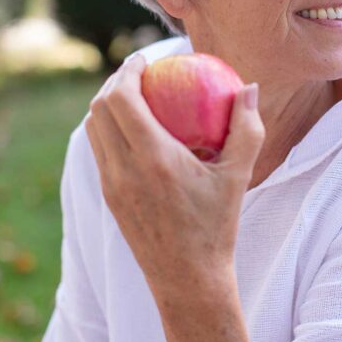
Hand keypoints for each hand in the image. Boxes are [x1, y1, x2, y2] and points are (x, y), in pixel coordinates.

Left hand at [83, 53, 264, 295]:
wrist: (188, 280)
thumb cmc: (217, 226)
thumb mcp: (238, 176)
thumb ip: (246, 127)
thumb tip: (248, 86)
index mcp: (153, 159)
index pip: (122, 99)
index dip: (126, 72)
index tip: (144, 61)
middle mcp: (124, 170)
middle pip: (99, 109)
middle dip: (112, 83)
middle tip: (137, 74)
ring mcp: (111, 186)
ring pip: (93, 131)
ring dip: (106, 107)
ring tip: (132, 97)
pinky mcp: (108, 199)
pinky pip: (100, 153)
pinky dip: (109, 132)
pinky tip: (134, 132)